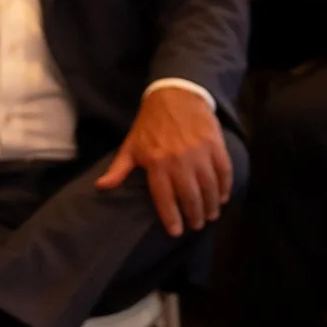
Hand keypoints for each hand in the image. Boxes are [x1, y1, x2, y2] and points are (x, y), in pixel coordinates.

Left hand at [97, 86, 233, 237]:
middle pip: (190, 197)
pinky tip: (222, 197)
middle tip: (196, 226)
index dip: (172, 218)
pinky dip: (225, 187)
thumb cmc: (150, 123)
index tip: (176, 231)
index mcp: (156, 163)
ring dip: (211, 205)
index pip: (165, 199)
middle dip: (194, 216)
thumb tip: (101, 187)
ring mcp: (199, 153)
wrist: (176, 94)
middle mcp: (179, 161)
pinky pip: (223, 171)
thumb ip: (118, 169)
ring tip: (210, 216)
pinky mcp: (215, 145)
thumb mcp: (131, 145)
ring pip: (208, 187)